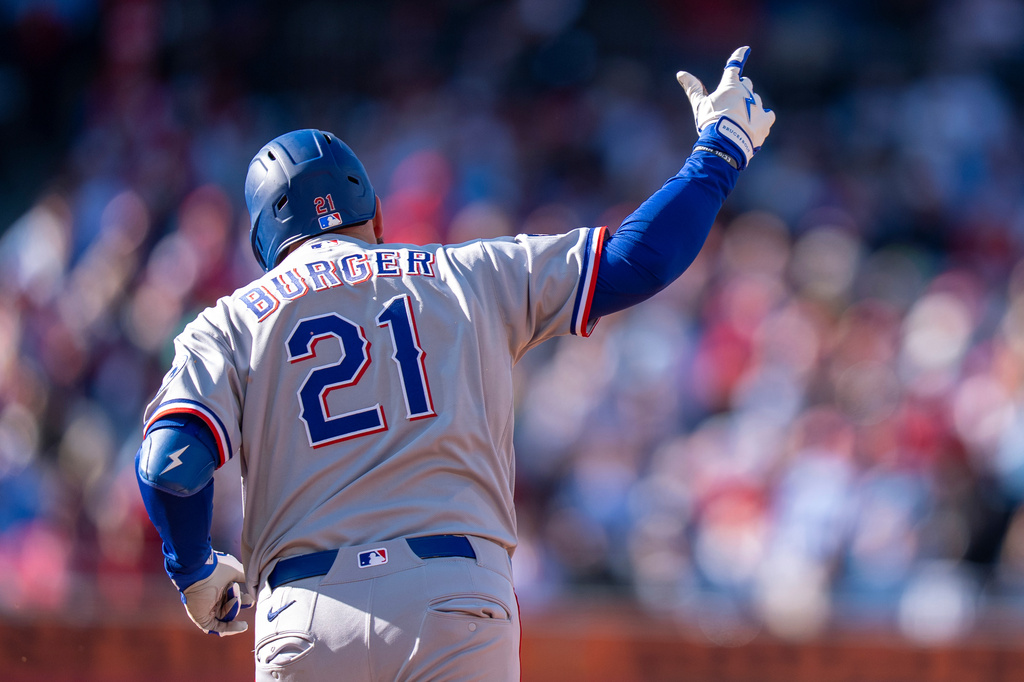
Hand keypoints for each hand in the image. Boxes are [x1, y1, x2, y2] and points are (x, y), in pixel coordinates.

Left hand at [180, 551, 253, 635]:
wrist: (200, 571)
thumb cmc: (216, 568)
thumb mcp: (235, 571)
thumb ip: (246, 577)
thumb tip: (257, 581)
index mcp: (219, 589)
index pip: (232, 598)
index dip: (243, 599)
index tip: (252, 597)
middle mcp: (212, 600)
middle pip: (230, 609)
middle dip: (239, 604)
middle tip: (249, 601)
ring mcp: (207, 610)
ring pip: (226, 617)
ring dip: (234, 609)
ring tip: (234, 598)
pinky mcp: (202, 618)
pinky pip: (218, 627)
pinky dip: (231, 628)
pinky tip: (243, 626)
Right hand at [676, 46, 775, 168]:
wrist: (725, 143)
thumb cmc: (711, 122)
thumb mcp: (699, 105)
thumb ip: (692, 88)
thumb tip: (681, 73)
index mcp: (730, 85)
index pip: (734, 66)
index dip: (739, 56)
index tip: (745, 49)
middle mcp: (746, 91)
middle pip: (746, 84)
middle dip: (740, 90)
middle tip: (731, 104)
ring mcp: (758, 105)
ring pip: (756, 100)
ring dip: (750, 106)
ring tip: (740, 121)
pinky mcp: (765, 119)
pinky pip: (768, 114)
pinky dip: (762, 118)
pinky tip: (755, 125)